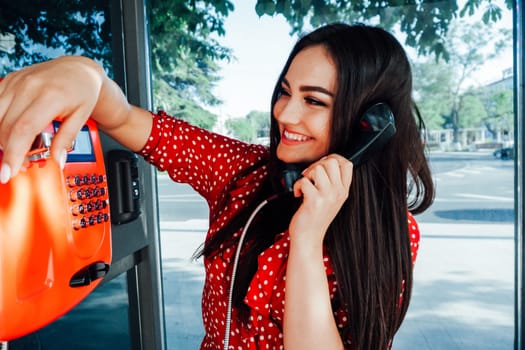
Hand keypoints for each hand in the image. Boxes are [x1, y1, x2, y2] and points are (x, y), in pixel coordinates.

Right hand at [0, 56, 104, 182]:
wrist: (78, 70)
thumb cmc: (82, 91)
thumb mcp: (81, 116)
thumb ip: (66, 139)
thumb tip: (58, 161)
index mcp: (50, 96)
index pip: (24, 129)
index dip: (14, 153)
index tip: (9, 171)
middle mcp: (29, 86)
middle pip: (6, 126)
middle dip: (8, 151)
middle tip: (19, 166)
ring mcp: (16, 82)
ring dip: (1, 139)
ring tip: (16, 151)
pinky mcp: (9, 81)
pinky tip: (7, 135)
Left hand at [289, 154, 352, 246]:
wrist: (308, 237)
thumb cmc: (316, 217)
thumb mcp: (331, 199)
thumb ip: (332, 182)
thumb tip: (325, 161)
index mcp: (343, 191)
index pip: (347, 164)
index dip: (333, 159)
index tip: (321, 166)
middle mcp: (338, 193)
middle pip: (331, 162)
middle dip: (316, 165)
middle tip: (310, 177)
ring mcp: (327, 197)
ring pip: (318, 168)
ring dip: (307, 174)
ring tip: (305, 186)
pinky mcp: (314, 201)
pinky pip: (304, 181)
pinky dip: (297, 186)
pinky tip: (298, 194)